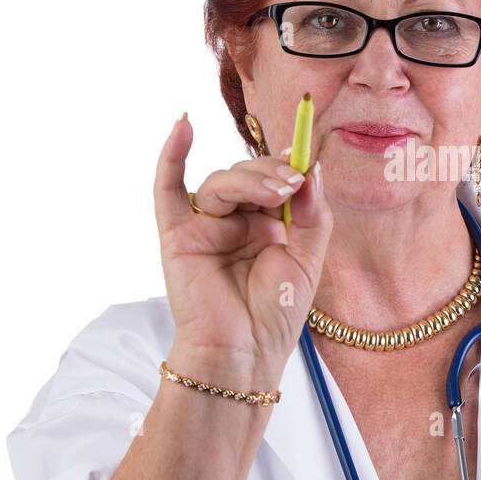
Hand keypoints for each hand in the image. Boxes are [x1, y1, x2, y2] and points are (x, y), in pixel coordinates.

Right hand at [153, 114, 332, 387]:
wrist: (244, 354)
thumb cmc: (274, 316)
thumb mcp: (308, 260)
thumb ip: (312, 214)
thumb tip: (310, 169)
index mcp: (268, 224)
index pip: (275, 179)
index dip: (289, 164)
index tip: (305, 153)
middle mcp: (236, 221)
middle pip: (248, 175)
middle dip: (271, 173)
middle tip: (293, 183)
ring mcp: (205, 225)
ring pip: (221, 182)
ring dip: (249, 179)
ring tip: (277, 191)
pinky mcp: (178, 234)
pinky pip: (168, 187)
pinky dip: (172, 154)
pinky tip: (183, 124)